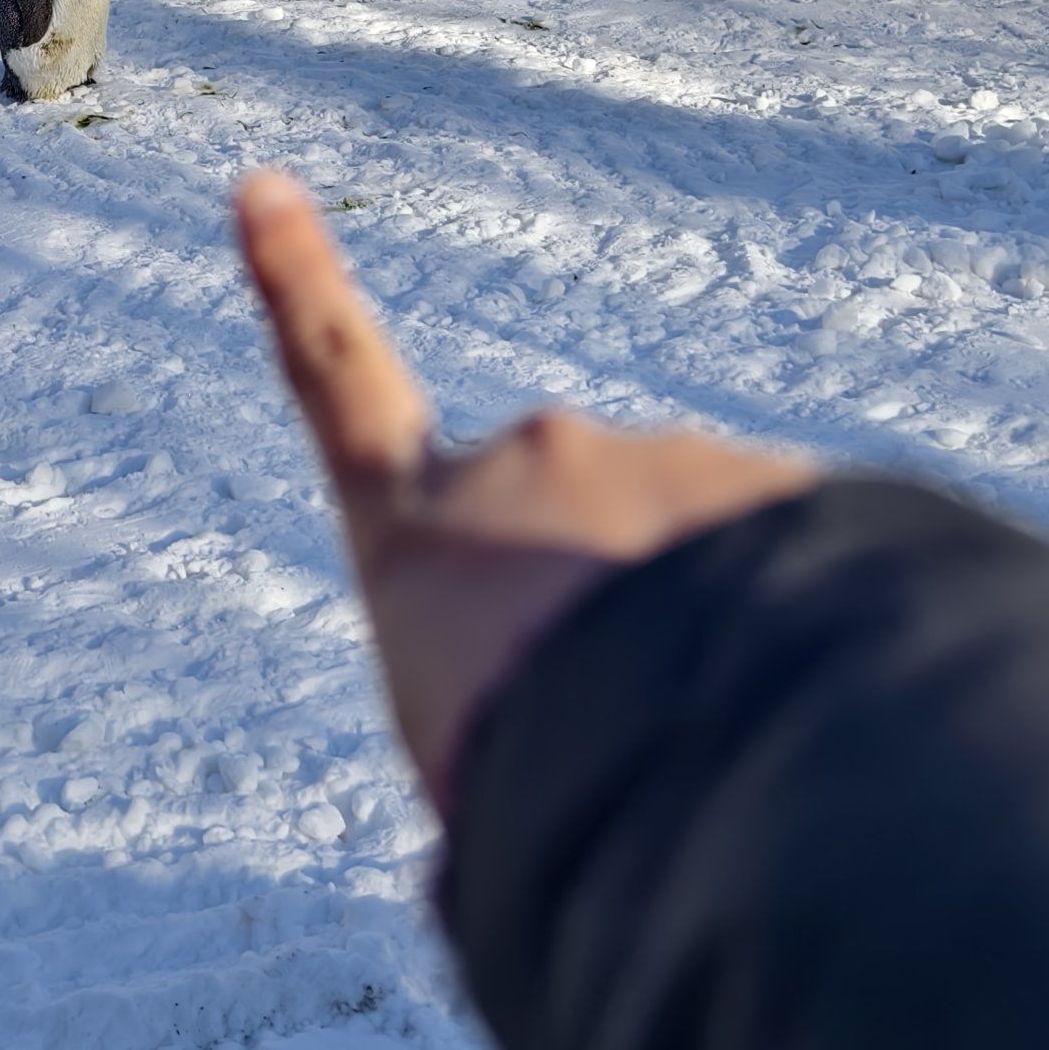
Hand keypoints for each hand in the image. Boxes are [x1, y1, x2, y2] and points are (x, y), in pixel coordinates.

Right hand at [234, 171, 815, 812]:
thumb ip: (474, 783)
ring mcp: (640, 462)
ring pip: (682, 557)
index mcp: (417, 537)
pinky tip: (786, 721)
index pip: (332, 381)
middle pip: (559, 539)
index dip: (292, 282)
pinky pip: (773, 564)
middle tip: (616, 743)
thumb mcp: (464, 792)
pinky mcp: (755, 482)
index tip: (262, 185)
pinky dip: (781, 637)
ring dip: (697, 641)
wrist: (672, 741)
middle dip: (596, 623)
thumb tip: (485, 864)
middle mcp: (519, 470)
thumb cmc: (535, 789)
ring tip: (703, 752)